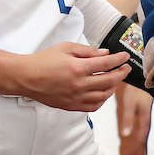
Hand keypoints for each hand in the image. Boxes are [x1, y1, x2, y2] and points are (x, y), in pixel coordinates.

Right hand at [16, 43, 130, 111]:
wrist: (27, 78)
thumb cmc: (44, 60)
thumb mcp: (65, 48)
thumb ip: (87, 51)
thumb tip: (105, 54)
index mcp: (77, 68)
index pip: (106, 64)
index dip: (119, 59)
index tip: (125, 56)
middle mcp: (79, 85)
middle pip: (109, 81)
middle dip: (121, 73)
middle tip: (126, 68)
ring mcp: (75, 98)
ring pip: (103, 95)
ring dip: (113, 87)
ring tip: (115, 80)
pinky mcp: (71, 106)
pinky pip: (93, 106)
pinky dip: (102, 100)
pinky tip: (103, 92)